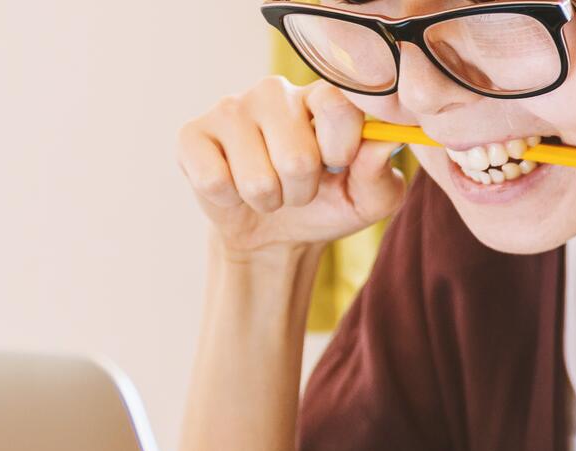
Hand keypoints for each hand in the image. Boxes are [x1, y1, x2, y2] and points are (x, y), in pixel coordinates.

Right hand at [176, 76, 406, 263]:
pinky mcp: (192, 134)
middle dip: (302, 190)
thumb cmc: (327, 205)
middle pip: (296, 156)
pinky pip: (215, 181)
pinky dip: (230, 200)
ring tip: (269, 190)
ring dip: (269, 200)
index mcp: (322, 96)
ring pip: (257, 178)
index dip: (341, 149)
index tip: (338, 165)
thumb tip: (384, 143)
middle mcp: (275, 92)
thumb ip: (381, 174)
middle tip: (298, 188)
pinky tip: (233, 187)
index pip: (337, 105)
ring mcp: (230, 108)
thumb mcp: (368, 200)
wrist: (275, 233)